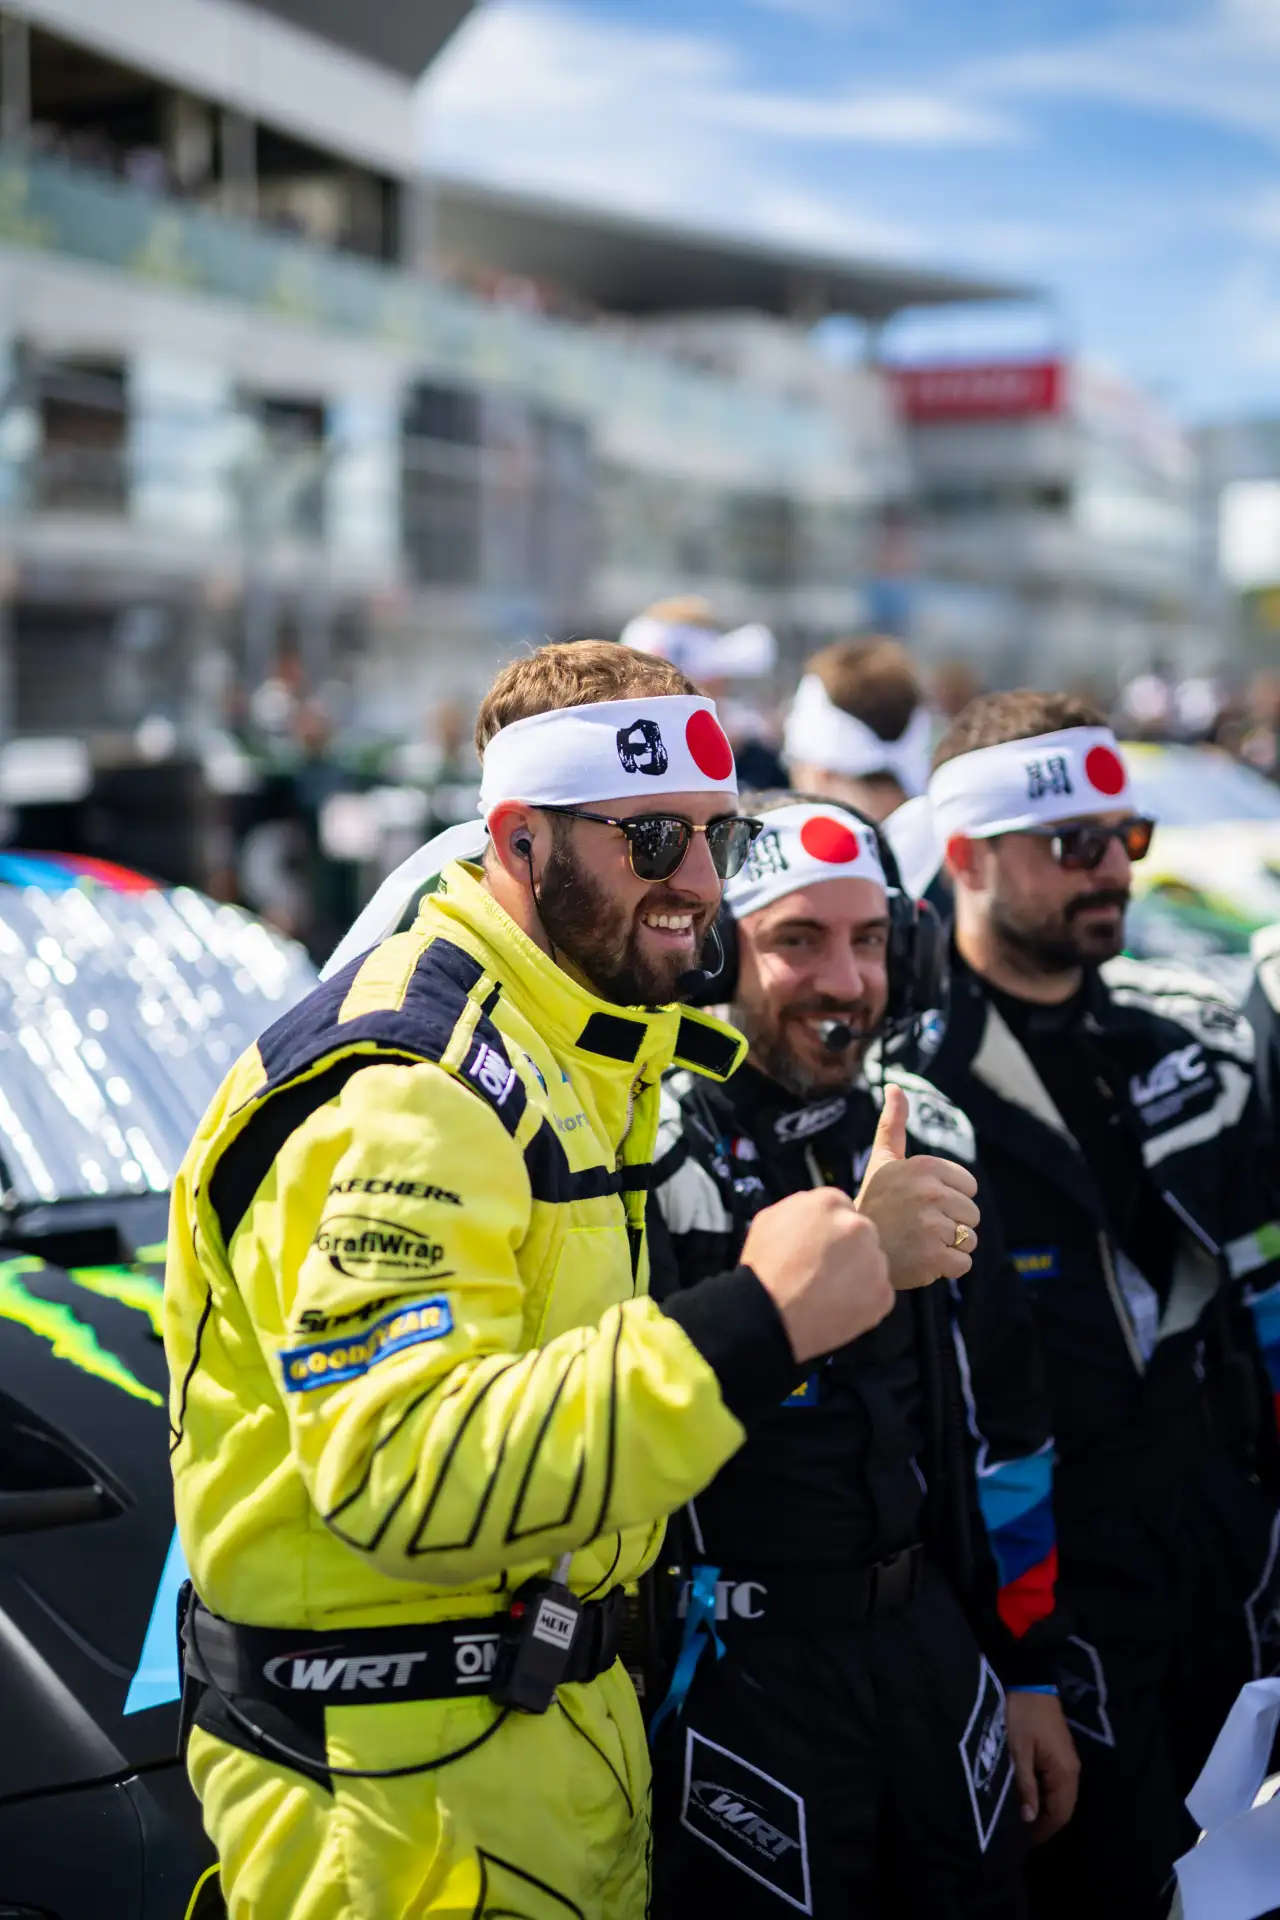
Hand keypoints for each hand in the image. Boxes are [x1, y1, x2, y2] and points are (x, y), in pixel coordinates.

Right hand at [742, 1188, 893, 1363]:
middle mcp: (860, 1226)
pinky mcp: (883, 1294)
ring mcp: (875, 1261)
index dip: (829, 1231)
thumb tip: (816, 1217)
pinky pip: (878, 1294)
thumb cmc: (762, 1266)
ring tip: (831, 1295)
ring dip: (858, 1275)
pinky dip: (864, 1303)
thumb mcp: (769, 1219)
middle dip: (847, 1250)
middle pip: (861, 1235)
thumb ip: (799, 1209)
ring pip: (872, 1265)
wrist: (768, 1314)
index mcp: (831, 1202)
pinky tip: (839, 1310)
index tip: (819, 1247)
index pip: (842, 1210)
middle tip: (824, 1271)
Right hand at [854, 1085, 979, 1289]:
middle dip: (950, 1224)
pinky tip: (922, 1260)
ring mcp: (933, 1226)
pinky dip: (946, 1268)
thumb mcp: (883, 1159)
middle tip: (918, 1226)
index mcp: (926, 1167)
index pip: (969, 1187)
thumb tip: (894, 1086)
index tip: (920, 1203)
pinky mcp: (934, 1257)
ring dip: (949, 1247)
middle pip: (972, 1214)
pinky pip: (963, 1264)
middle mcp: (931, 1193)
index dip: (949, 1199)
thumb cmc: (873, 1202)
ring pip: (969, 1239)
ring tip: (920, 1243)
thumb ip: (894, 1123)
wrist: (853, 1248)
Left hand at [1006, 1691, 1079, 1845]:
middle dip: (1048, 1824)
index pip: (1059, 1813)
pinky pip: (1060, 1784)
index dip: (1044, 1830)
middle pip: (1064, 1808)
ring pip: (1063, 1797)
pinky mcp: (1063, 1754)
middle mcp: (1073, 1771)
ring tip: (1028, 1821)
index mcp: (1065, 1773)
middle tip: (1026, 1835)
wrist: (1032, 1684)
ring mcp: (1070, 1762)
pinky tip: (1035, 1798)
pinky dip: (1050, 1796)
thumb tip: (1029, 1818)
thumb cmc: (1023, 1717)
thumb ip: (1026, 1786)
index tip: (1026, 1842)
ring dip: (1049, 1811)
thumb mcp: (1019, 1752)